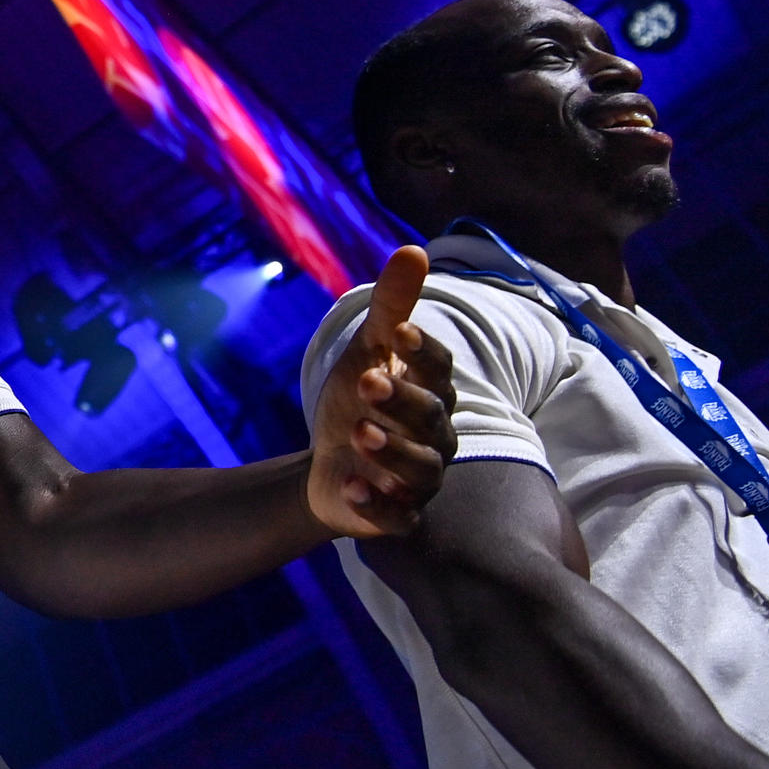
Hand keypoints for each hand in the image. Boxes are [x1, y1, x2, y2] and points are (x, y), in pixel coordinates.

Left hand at [308, 246, 455, 538]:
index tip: (397, 331)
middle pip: (430, 417)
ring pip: (422, 468)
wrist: (330, 466)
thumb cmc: (359, 400)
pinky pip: (398, 518)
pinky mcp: (397, 515)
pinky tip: (351, 487)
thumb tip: (412, 249)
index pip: (439, 368)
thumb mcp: (367, 352)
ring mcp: (418, 479)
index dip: (422, 351)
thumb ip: (391, 309)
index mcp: (432, 392)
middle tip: (365, 381)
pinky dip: (376, 506)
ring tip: (359, 433)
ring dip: (391, 450)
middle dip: (401, 399)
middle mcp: (436, 436)